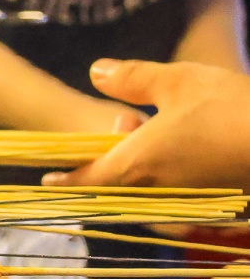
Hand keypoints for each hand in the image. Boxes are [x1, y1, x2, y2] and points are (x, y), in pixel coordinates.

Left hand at [43, 59, 249, 189]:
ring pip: (151, 192)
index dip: (69, 180)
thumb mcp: (176, 80)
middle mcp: (161, 190)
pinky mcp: (217, 206)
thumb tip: (96, 72)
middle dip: (114, 158)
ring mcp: (191, 201)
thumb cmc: (228, 107)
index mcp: (142, 164)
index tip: (49, 182)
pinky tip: (189, 148)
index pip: (93, 180)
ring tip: (160, 127)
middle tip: (129, 121)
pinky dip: (173, 176)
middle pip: (121, 185)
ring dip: (144, 166)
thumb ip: (133, 78)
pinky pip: (181, 197)